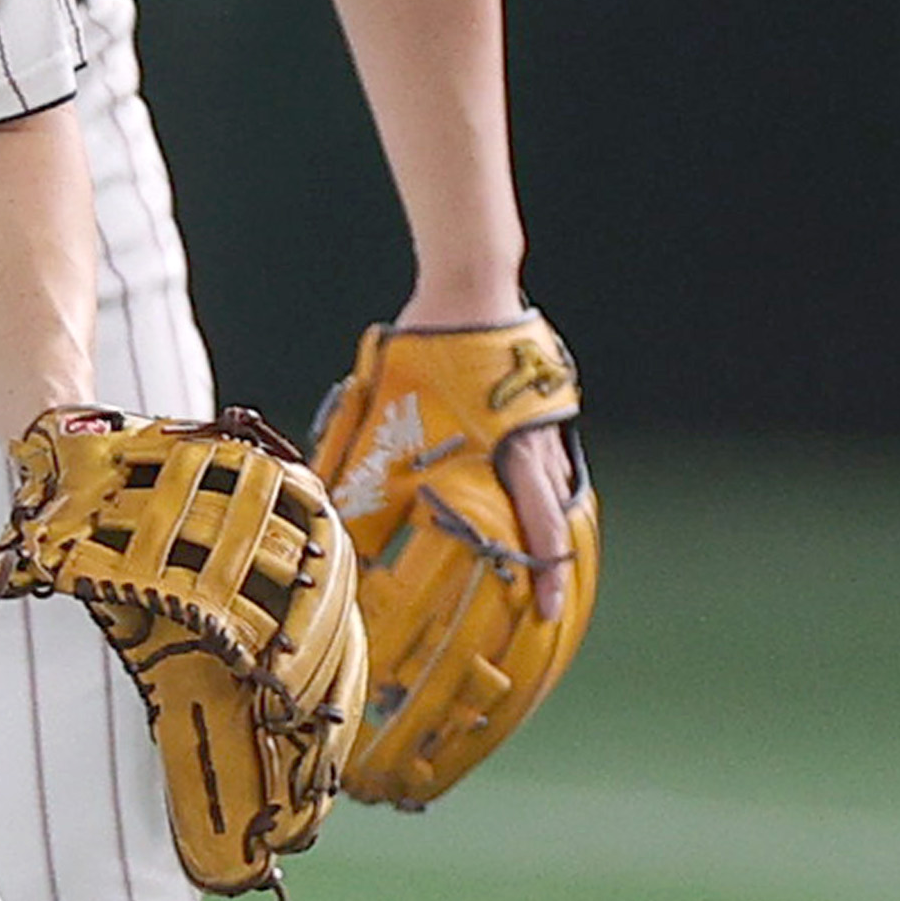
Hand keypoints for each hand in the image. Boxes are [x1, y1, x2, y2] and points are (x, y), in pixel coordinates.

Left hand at [395, 284, 574, 624]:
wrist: (468, 285)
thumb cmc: (429, 354)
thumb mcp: (389, 424)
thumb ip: (371, 479)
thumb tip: (343, 526)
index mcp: (510, 457)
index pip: (538, 533)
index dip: (543, 578)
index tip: (548, 615)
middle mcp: (538, 445)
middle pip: (556, 517)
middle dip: (551, 562)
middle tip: (548, 601)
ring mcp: (545, 418)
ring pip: (554, 484)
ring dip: (545, 520)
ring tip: (534, 551)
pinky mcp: (539, 396)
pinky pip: (545, 451)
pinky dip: (536, 478)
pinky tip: (518, 482)